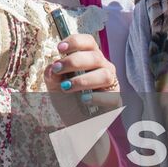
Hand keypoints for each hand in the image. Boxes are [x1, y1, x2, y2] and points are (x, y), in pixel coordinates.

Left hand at [45, 32, 120, 165]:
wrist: (76, 125)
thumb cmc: (68, 99)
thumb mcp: (54, 85)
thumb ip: (52, 75)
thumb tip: (53, 68)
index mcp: (89, 57)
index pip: (88, 42)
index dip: (75, 42)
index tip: (60, 48)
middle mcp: (103, 67)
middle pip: (95, 56)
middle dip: (74, 61)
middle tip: (58, 69)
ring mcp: (110, 83)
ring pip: (104, 74)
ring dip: (83, 80)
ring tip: (67, 87)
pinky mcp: (115, 100)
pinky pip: (110, 96)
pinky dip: (96, 97)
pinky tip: (83, 100)